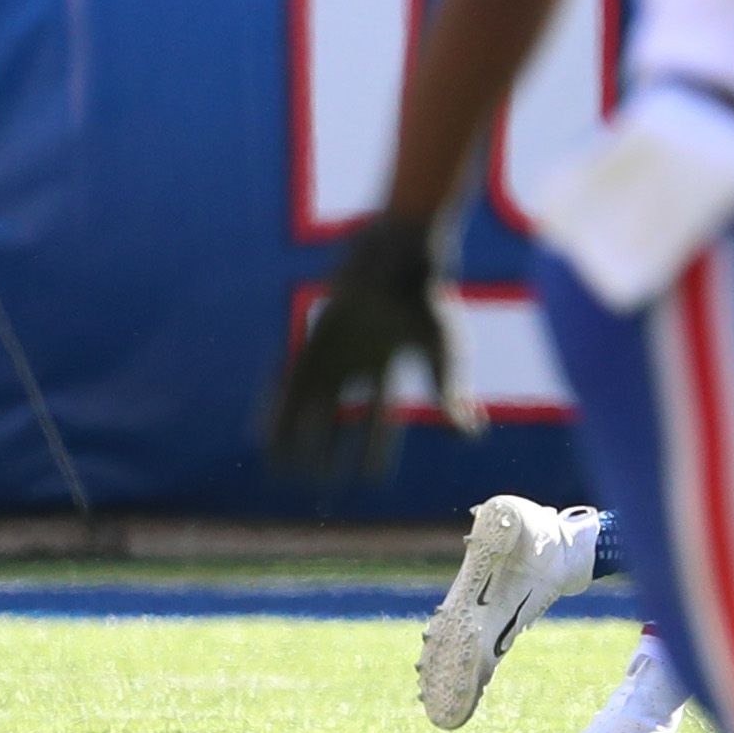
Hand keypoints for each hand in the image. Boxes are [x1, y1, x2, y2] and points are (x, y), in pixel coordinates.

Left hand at [264, 210, 462, 478]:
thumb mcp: (445, 353)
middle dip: (331, 445)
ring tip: (283, 469)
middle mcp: (358, 361)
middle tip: (322, 479)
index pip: (384, 418)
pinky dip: (276, 408)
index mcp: (392, 365)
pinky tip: (263, 433)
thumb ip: (451, 393)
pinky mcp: (312, 338)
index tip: (373, 478)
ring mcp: (333, 350)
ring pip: (310, 402)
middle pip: (340, 413)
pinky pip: (288, 380)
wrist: (400, 253)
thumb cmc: (428, 300)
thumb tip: (470, 434)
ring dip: (296, 435)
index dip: (378, 449)